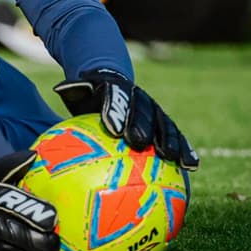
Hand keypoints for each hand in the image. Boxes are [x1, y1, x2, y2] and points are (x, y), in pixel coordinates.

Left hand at [54, 69, 198, 170]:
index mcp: (113, 89)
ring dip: (170, 139)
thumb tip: (59, 92)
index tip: (113, 128)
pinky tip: (191, 167)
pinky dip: (184, 148)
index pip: (113, 97)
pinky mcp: (163, 122)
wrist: (113, 83)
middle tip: (139, 142)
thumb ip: (72, 94)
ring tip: (176, 158)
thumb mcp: (77, 93)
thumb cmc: (90, 96)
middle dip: (141, 124)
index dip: (115, 111)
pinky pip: (175, 135)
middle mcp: (136, 96)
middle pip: (141, 109)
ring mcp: (152, 108)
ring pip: (163, 122)